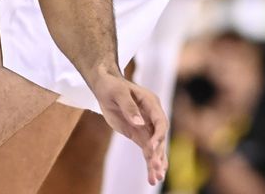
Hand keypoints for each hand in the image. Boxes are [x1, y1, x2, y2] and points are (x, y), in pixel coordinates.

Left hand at [93, 71, 168, 185]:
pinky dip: (149, 162)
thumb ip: (128, 107)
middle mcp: (153, 117)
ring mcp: (147, 126)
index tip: (152, 147)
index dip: (158, 135)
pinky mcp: (139, 134)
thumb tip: (139, 123)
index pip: (160, 122)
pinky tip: (153, 176)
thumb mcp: (118, 93)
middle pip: (160, 138)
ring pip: (155, 147)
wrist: (105, 86)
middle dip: (159, 154)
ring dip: (156, 163)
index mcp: (151, 104)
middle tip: (157, 169)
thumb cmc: (112, 86)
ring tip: (156, 179)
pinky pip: (147, 150)